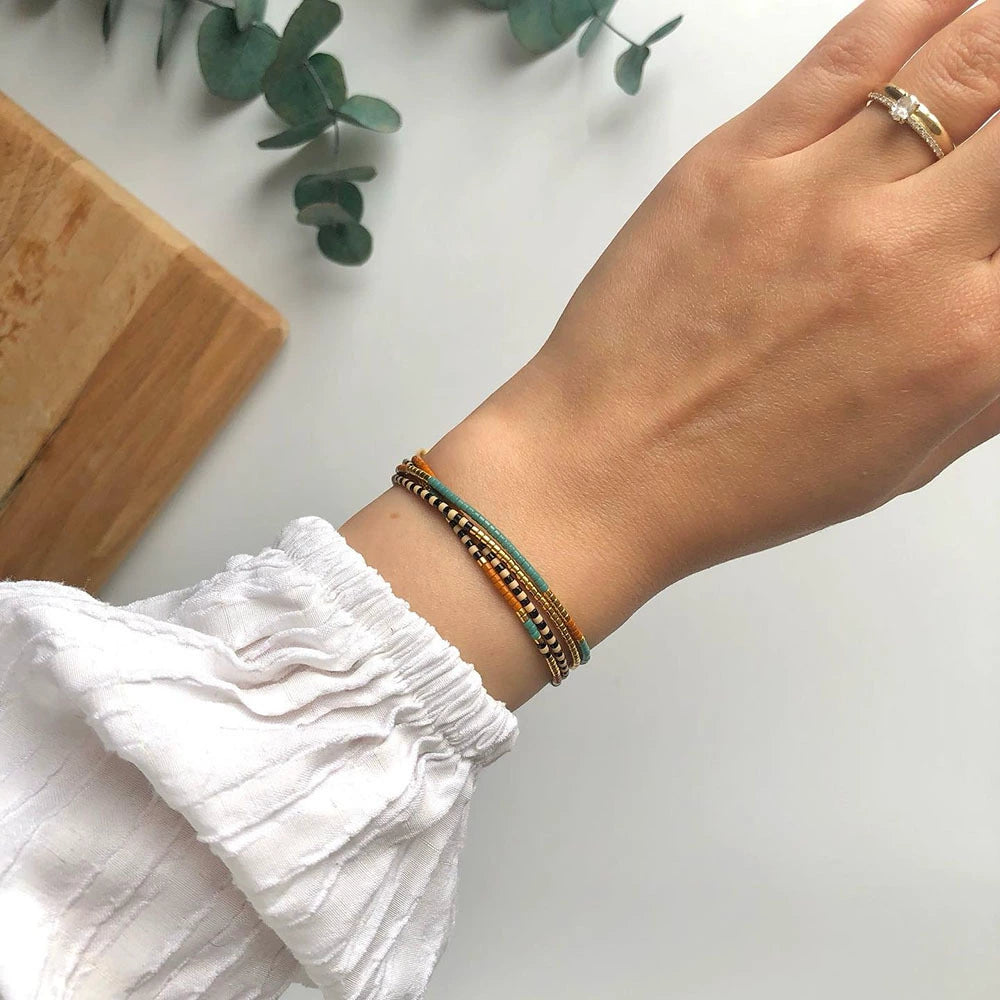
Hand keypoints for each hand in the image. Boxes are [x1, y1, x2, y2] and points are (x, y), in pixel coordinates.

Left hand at [345, 0, 999, 704]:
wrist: (606, 471)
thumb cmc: (735, 481)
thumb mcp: (898, 459)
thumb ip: (990, 378)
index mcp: (968, 343)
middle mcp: (910, 256)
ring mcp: (820, 197)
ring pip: (970, 55)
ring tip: (995, 48)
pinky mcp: (738, 162)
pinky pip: (856, 46)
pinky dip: (922, 4)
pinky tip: (947, 3)